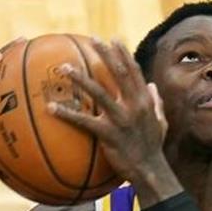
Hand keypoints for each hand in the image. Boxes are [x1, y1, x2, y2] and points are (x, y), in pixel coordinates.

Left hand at [47, 38, 169, 189]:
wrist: (150, 171)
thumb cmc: (153, 148)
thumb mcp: (161, 123)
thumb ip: (156, 103)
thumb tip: (152, 85)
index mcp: (145, 101)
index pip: (133, 71)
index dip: (123, 54)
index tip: (113, 40)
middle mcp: (134, 106)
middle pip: (118, 73)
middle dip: (105, 54)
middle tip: (92, 39)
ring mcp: (121, 119)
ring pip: (98, 93)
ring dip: (80, 78)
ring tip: (65, 68)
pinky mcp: (108, 134)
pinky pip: (84, 121)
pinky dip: (67, 114)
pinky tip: (50, 108)